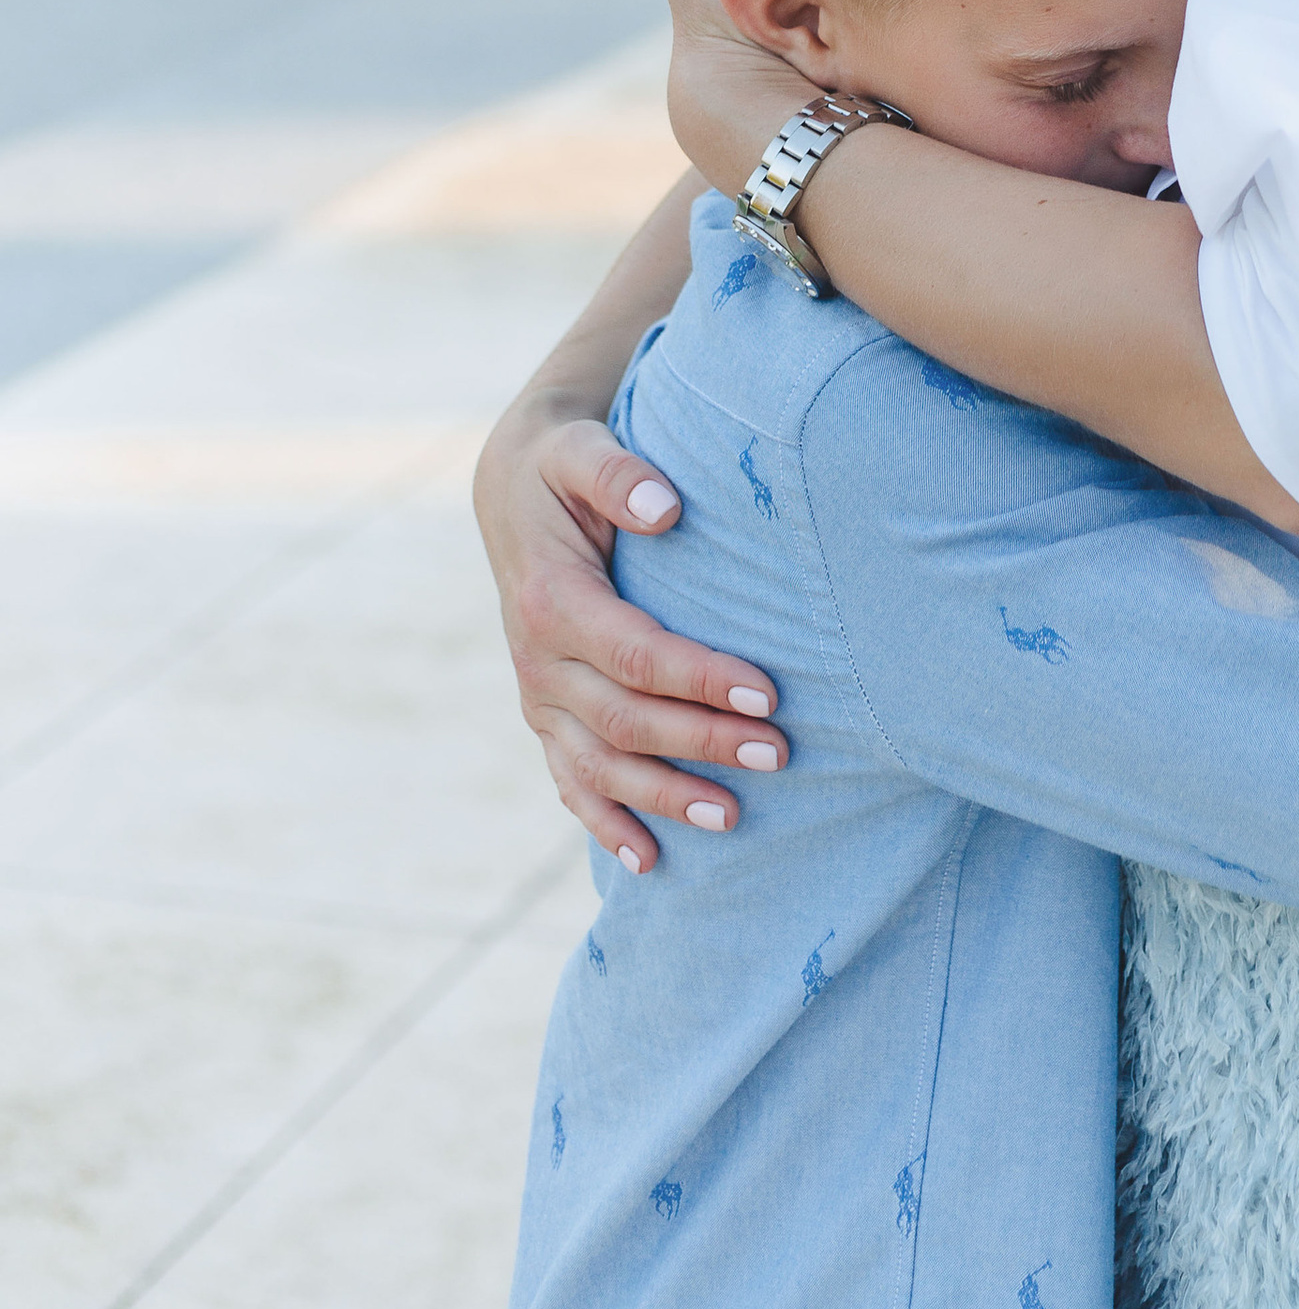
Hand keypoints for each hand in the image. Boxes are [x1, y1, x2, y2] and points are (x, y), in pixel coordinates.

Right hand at [472, 387, 794, 873]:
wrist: (509, 489)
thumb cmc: (561, 465)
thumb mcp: (579, 448)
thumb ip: (617, 471)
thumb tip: (665, 505)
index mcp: (551, 600)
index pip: (636, 654)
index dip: (701, 679)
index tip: (768, 694)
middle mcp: (537, 660)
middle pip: (627, 720)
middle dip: (703, 743)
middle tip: (779, 754)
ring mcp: (538, 696)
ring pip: (601, 766)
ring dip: (666, 797)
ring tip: (734, 817)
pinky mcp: (544, 715)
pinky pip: (570, 781)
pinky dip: (606, 824)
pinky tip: (650, 861)